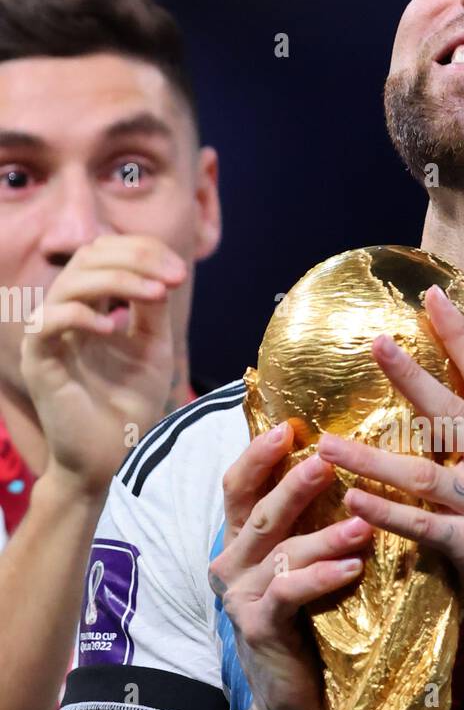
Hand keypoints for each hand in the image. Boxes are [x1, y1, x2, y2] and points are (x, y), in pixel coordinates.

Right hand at [20, 235, 186, 494]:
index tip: (179, 271)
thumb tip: (159, 267)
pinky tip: (113, 328)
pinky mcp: (37, 362)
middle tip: (172, 278)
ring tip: (156, 295)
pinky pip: (46, 322)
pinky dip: (80, 315)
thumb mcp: (152, 347)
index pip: (103, 255)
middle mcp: (64, 314)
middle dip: (134, 259)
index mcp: (89, 307)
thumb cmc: (130, 405)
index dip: (140, 251)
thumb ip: (151, 307)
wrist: (113, 458)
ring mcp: (47, 336)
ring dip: (117, 280)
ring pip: (69, 283)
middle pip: (86, 259)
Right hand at [207, 425, 373, 709]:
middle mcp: (231, 564)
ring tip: (362, 521)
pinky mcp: (256, 629)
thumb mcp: (311, 572)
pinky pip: (290, 593)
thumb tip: (356, 471)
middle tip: (328, 457)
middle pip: (257, 510)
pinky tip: (352, 569)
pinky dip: (322, 578)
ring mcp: (240, 598)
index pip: (239, 486)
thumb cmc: (315, 632)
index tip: (291, 425)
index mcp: (242, 543)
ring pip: (279, 551)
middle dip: (293, 481)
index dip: (259, 454)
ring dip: (323, 533)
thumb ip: (315, 529)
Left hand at [316, 284, 463, 673]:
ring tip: (327, 445)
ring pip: (422, 473)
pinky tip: (353, 500)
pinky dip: (386, 512)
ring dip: (369, 458)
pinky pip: (422, 525)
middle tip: (374, 343)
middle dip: (410, 375)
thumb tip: (460, 404)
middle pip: (451, 412)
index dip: (460, 337)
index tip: (433, 298)